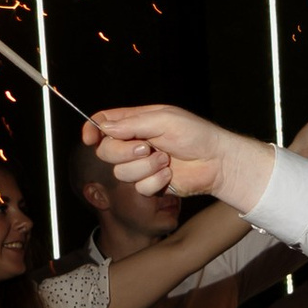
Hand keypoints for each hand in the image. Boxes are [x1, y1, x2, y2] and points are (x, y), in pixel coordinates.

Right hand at [85, 105, 242, 198]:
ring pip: (120, 173)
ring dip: (144, 167)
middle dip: (124, 152)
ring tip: (166, 160)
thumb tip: (104, 128)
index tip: (90, 138)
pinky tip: (170, 173)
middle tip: (148, 147)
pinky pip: (139, 188)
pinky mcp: (150, 184)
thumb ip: (132, 124)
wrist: (217, 161)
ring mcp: (141, 165)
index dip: (92, 130)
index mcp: (135, 123)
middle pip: (106, 151)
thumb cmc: (195, 134)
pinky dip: (155, 181)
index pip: (103, 123)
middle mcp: (134, 144)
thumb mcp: (164, 120)